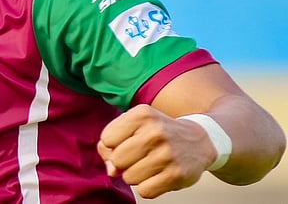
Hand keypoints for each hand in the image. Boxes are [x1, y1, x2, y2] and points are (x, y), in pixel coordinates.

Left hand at [97, 104, 215, 197]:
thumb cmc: (159, 132)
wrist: (200, 140)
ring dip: (135, 175)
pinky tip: (158, 175)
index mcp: (142, 114)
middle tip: (139, 156)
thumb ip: (111, 143)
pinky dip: (148, 187)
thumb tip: (111, 171)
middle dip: (123, 162)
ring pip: (129, 177)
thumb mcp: (134, 124)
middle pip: (117, 160)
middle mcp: (155, 132)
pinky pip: (144, 192)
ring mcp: (167, 154)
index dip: (113, 145)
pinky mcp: (176, 175)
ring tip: (150, 164)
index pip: (107, 139)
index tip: (127, 142)